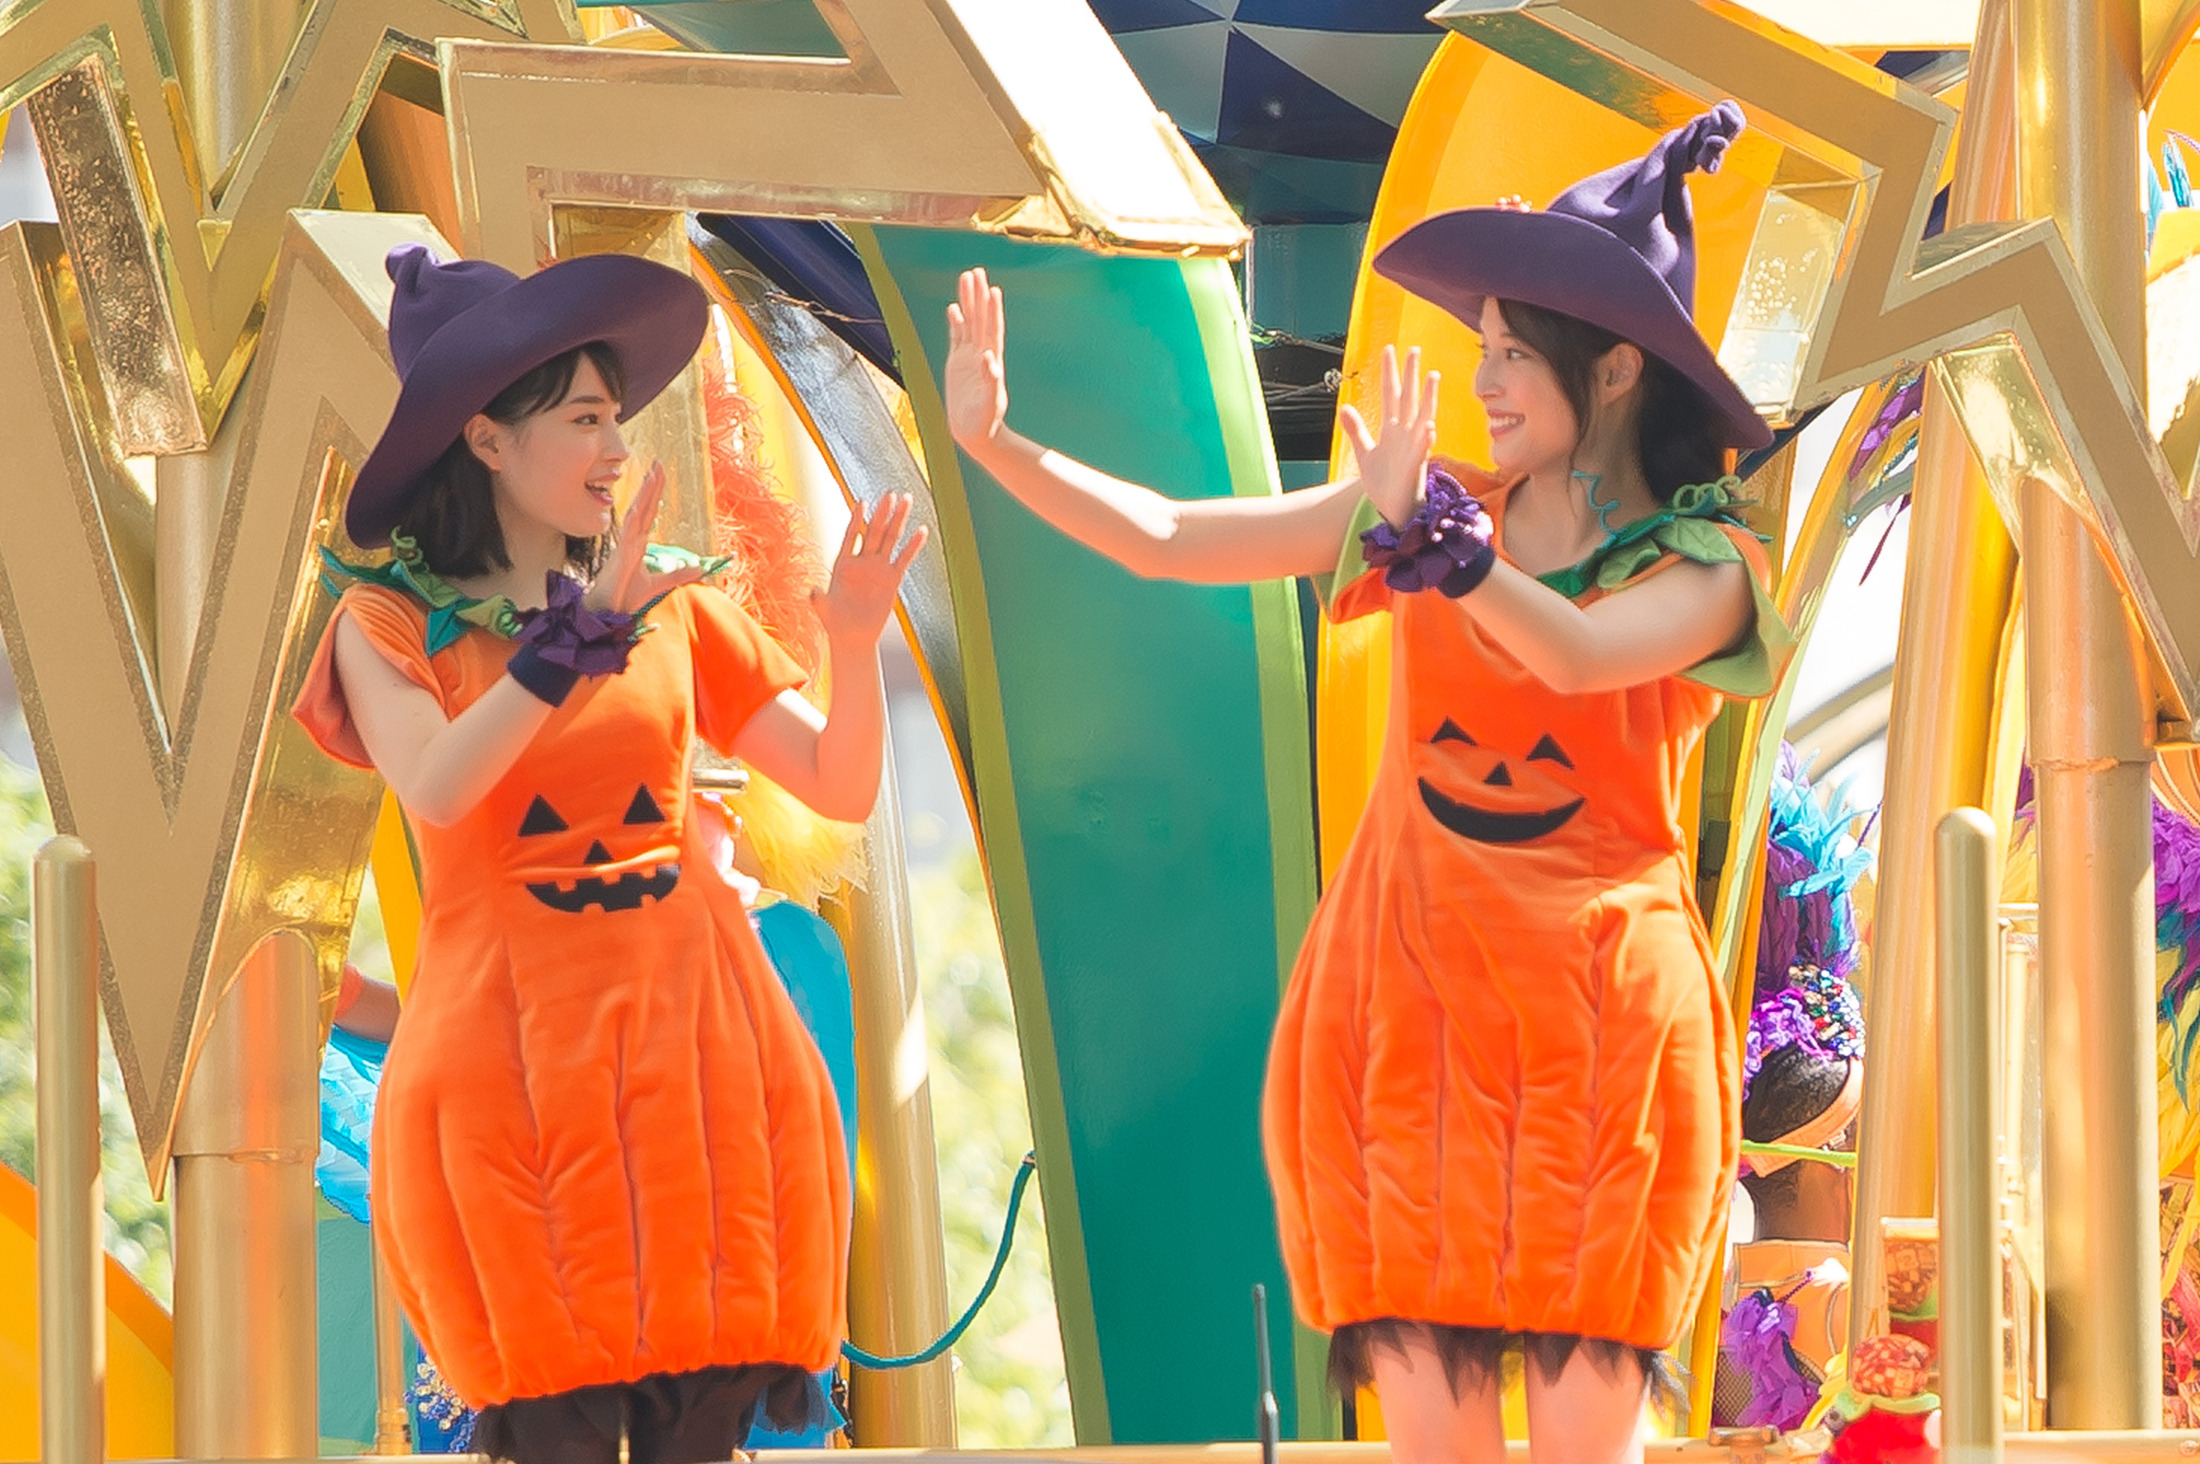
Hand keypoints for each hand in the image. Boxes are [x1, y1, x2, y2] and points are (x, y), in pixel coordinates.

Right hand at [586, 462, 703, 613]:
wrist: (609, 611)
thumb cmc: (626, 597)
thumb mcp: (659, 584)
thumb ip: (679, 575)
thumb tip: (700, 568)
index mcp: (637, 543)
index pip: (648, 512)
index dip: (654, 494)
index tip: (659, 475)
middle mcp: (630, 539)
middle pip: (643, 506)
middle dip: (651, 485)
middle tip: (658, 463)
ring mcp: (624, 544)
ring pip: (636, 512)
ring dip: (645, 493)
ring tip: (652, 473)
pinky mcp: (620, 554)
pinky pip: (628, 531)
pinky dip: (633, 517)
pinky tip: (639, 504)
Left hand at [813, 493, 926, 642]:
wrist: (852, 636)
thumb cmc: (835, 622)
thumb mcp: (824, 610)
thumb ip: (819, 600)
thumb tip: (813, 592)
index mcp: (843, 563)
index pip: (851, 535)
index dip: (856, 519)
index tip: (862, 502)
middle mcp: (862, 561)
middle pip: (873, 531)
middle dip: (882, 512)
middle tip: (890, 493)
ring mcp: (878, 568)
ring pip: (890, 539)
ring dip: (898, 520)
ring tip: (907, 500)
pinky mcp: (892, 579)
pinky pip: (904, 559)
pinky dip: (912, 546)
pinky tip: (921, 531)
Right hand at [945, 267, 1008, 450]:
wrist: (977, 433)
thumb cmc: (986, 421)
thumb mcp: (989, 401)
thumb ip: (990, 380)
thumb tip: (989, 358)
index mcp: (991, 361)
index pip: (992, 329)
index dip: (992, 310)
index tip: (992, 289)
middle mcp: (982, 354)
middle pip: (980, 318)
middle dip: (977, 295)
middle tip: (975, 271)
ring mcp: (969, 357)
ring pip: (968, 323)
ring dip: (968, 302)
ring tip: (965, 279)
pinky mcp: (958, 364)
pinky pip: (957, 337)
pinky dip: (956, 322)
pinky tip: (954, 308)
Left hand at [1340, 346, 1439, 529]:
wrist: (1392, 511)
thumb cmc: (1383, 482)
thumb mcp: (1364, 452)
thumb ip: (1356, 429)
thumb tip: (1345, 407)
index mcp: (1392, 430)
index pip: (1391, 395)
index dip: (1389, 373)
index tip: (1389, 350)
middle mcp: (1405, 435)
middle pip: (1408, 398)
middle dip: (1410, 374)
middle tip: (1413, 349)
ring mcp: (1412, 449)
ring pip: (1422, 417)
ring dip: (1428, 398)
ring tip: (1433, 376)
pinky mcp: (1414, 467)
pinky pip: (1421, 450)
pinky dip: (1425, 438)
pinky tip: (1428, 425)